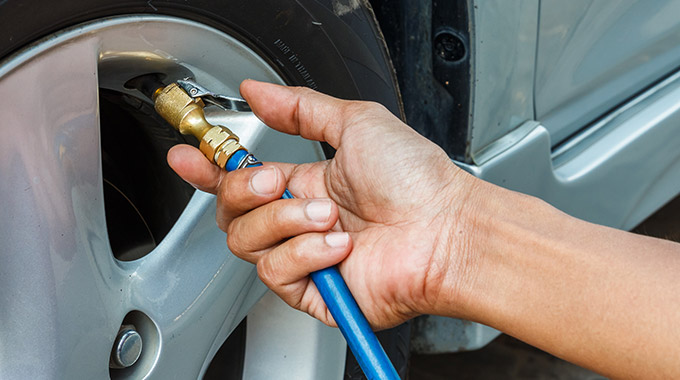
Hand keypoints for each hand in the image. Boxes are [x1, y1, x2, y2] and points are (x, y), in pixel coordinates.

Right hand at [167, 80, 477, 328]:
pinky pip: (276, 273)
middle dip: (244, 190)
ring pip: (246, 242)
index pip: (240, 179)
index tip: (187, 155)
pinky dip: (305, 254)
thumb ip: (300, 108)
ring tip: (329, 216)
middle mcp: (300, 222)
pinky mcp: (313, 292)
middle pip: (231, 212)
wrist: (447, 230)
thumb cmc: (417, 181)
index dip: (208, 169)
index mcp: (306, 184)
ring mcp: (306, 258)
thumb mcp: (356, 123)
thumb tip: (258, 91)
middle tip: (278, 180)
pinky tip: (337, 248)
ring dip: (285, 222)